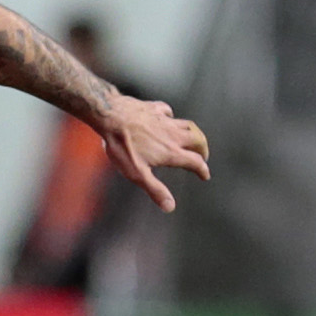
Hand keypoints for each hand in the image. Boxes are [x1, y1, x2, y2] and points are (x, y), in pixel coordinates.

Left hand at [96, 95, 209, 213]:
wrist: (111, 116)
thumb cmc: (122, 146)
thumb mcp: (137, 174)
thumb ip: (155, 189)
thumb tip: (170, 207)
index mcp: (171, 152)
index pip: (195, 162)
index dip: (202, 170)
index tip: (205, 175)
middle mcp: (172, 135)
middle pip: (198, 140)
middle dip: (203, 149)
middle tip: (202, 155)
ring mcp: (164, 120)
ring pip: (187, 125)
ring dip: (193, 133)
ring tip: (192, 139)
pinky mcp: (154, 108)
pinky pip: (168, 112)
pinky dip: (171, 117)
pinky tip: (167, 118)